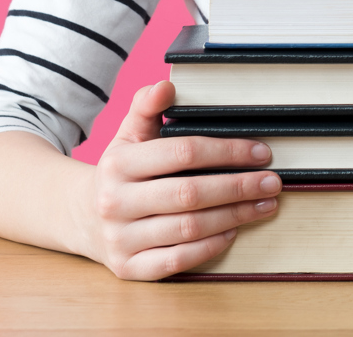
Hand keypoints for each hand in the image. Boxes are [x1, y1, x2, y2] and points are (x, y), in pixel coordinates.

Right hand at [77, 81, 280, 279]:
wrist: (81, 217)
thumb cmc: (120, 172)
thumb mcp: (128, 136)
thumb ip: (147, 108)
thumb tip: (166, 86)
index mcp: (118, 163)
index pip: (182, 152)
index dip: (227, 151)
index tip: (261, 152)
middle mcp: (114, 202)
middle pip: (189, 194)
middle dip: (238, 187)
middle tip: (271, 183)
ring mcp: (120, 238)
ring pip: (188, 228)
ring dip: (234, 217)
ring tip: (263, 206)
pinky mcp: (128, 268)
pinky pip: (177, 260)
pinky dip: (210, 247)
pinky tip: (232, 232)